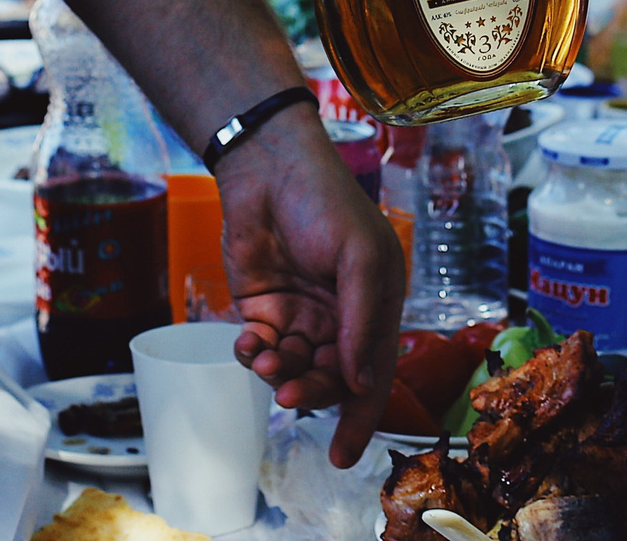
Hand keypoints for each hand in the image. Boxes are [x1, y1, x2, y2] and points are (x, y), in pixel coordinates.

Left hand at [217, 111, 403, 469]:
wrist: (267, 167)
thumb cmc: (325, 203)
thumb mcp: (358, 257)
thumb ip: (362, 322)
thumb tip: (361, 384)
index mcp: (377, 306)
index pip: (373, 376)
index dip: (360, 420)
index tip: (343, 458)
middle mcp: (340, 319)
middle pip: (330, 379)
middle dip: (311, 394)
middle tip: (289, 396)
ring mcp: (301, 315)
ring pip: (294, 370)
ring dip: (280, 375)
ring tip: (267, 359)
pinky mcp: (263, 308)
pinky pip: (260, 350)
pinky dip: (253, 356)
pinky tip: (249, 343)